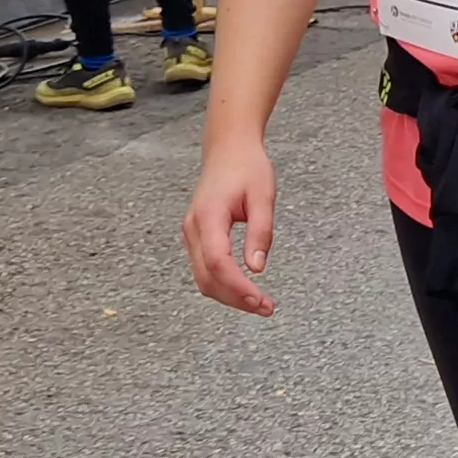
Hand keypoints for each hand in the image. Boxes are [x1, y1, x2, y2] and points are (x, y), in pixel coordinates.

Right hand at [183, 141, 279, 315]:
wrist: (228, 149)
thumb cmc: (247, 167)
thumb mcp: (263, 196)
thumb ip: (260, 232)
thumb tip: (257, 268)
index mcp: (209, 215)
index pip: (217, 262)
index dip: (237, 286)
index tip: (260, 300)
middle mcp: (193, 228)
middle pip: (207, 278)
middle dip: (236, 298)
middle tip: (267, 308)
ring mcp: (191, 234)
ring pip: (203, 278)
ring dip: (230, 295)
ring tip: (260, 303)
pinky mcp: (196, 237)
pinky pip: (205, 269)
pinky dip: (224, 284)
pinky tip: (245, 288)